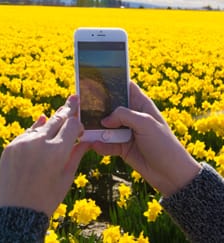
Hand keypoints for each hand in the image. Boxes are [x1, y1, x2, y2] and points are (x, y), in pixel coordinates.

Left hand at [0, 95, 88, 215]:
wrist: (16, 210)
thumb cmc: (46, 197)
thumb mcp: (66, 177)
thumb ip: (75, 155)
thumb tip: (86, 140)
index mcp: (57, 151)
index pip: (71, 126)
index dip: (78, 123)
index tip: (81, 123)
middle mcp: (39, 142)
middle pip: (56, 120)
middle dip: (66, 110)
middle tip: (74, 98)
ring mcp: (22, 142)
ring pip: (40, 125)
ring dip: (51, 120)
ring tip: (60, 111)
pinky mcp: (10, 146)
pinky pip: (26, 133)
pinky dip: (35, 129)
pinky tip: (41, 121)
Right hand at [92, 81, 200, 196]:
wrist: (172, 175)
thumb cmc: (165, 145)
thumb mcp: (145, 124)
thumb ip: (123, 115)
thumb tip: (103, 120)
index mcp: (141, 104)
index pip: (125, 86)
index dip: (112, 81)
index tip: (95, 78)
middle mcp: (131, 116)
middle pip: (109, 106)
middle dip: (96, 106)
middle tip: (81, 106)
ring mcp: (125, 131)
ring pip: (104, 125)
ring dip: (95, 128)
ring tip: (83, 128)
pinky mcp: (121, 147)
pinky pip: (105, 143)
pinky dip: (99, 144)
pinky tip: (94, 145)